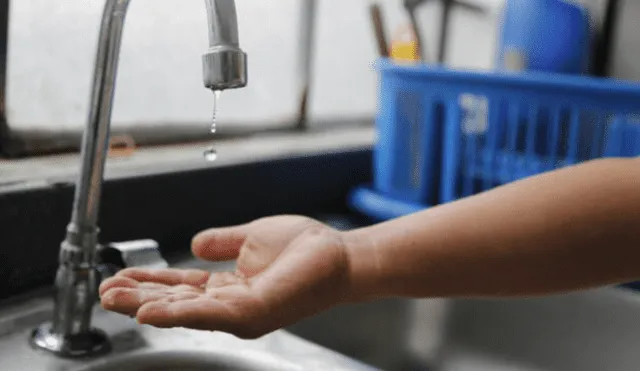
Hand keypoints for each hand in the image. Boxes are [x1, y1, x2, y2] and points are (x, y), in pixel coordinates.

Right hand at [99, 216, 354, 338]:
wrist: (339, 253)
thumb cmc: (304, 247)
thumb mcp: (252, 238)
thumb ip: (223, 241)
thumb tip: (195, 241)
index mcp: (229, 286)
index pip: (181, 287)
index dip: (150, 283)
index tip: (119, 276)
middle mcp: (231, 304)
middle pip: (176, 302)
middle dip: (138, 298)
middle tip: (103, 291)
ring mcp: (242, 312)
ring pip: (184, 311)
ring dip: (146, 306)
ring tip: (113, 300)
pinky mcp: (254, 312)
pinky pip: (208, 314)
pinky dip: (177, 313)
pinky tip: (148, 311)